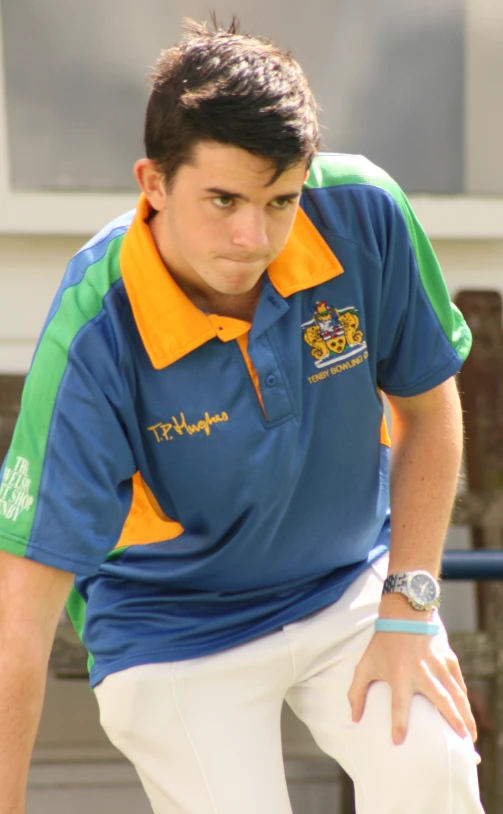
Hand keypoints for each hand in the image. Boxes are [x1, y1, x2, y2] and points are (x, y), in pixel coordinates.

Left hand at [347, 628, 477, 745]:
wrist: (405, 613)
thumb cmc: (383, 642)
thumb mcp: (365, 665)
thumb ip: (357, 691)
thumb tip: (354, 718)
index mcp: (400, 675)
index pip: (398, 705)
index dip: (398, 724)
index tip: (398, 742)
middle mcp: (421, 672)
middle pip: (441, 700)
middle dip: (453, 721)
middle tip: (461, 743)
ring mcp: (438, 665)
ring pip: (456, 694)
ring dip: (465, 715)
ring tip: (470, 736)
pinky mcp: (448, 659)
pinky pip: (459, 683)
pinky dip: (464, 699)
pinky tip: (467, 712)